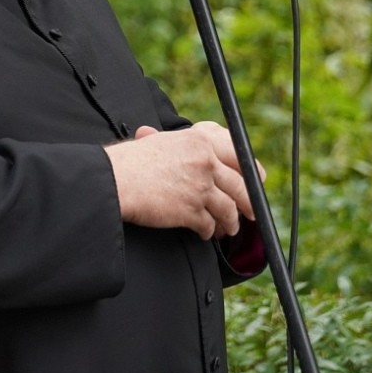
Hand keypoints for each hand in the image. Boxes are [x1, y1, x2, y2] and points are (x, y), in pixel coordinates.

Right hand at [104, 122, 264, 239]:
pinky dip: (209, 231)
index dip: (252, 170)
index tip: (256, 180)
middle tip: (251, 212)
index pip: (239, 153)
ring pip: (229, 208)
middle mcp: (204, 160)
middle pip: (240, 184)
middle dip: (248, 202)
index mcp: (200, 139)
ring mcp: (200, 185)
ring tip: (227, 228)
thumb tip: (206, 156)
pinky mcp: (191, 209)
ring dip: (230, 221)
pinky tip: (204, 232)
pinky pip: (209, 224)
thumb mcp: (163, 141)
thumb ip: (188, 147)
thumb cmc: (132, 161)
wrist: (115, 180)